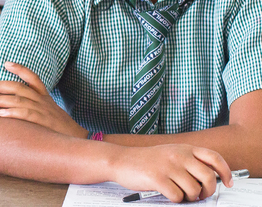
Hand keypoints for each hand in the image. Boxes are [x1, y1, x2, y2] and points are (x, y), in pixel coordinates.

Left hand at [0, 62, 87, 138]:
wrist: (80, 141)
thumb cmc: (60, 128)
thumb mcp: (50, 112)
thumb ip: (35, 107)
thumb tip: (15, 105)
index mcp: (45, 97)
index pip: (33, 78)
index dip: (20, 69)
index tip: (6, 63)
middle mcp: (43, 101)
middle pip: (19, 87)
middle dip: (0, 86)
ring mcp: (44, 111)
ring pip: (19, 100)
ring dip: (0, 100)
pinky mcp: (45, 122)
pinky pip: (27, 114)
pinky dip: (13, 113)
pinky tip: (1, 114)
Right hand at [110, 145, 233, 202]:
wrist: (121, 160)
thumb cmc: (148, 161)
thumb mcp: (171, 154)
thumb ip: (189, 161)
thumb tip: (211, 179)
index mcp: (184, 148)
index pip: (214, 158)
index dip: (225, 172)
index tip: (228, 182)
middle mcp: (178, 155)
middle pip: (208, 177)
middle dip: (208, 191)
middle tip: (201, 195)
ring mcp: (168, 166)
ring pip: (194, 190)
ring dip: (189, 197)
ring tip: (180, 194)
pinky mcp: (158, 178)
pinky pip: (177, 196)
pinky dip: (175, 199)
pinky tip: (167, 193)